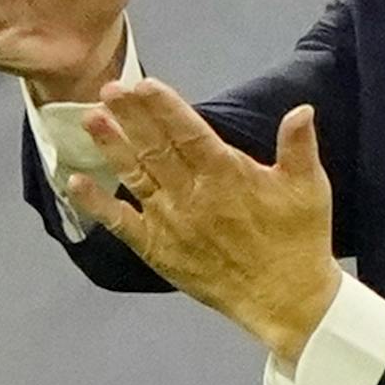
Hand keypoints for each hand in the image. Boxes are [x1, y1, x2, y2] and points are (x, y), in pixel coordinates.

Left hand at [69, 80, 341, 363]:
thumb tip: (301, 109)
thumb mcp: (309, 189)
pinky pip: (120, 223)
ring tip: (90, 118)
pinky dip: (96, 203)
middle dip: (131, 116)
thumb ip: (300, 147)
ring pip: (135, 175)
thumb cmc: (299, 241)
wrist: (286, 301)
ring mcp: (170, 222)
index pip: (188, 131)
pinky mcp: (158, 249)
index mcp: (227, 175)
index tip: (143, 84)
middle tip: (109, 88)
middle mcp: (192, 195)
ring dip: (111, 146)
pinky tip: (74, 182)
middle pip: (155, 147)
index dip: (164, 107)